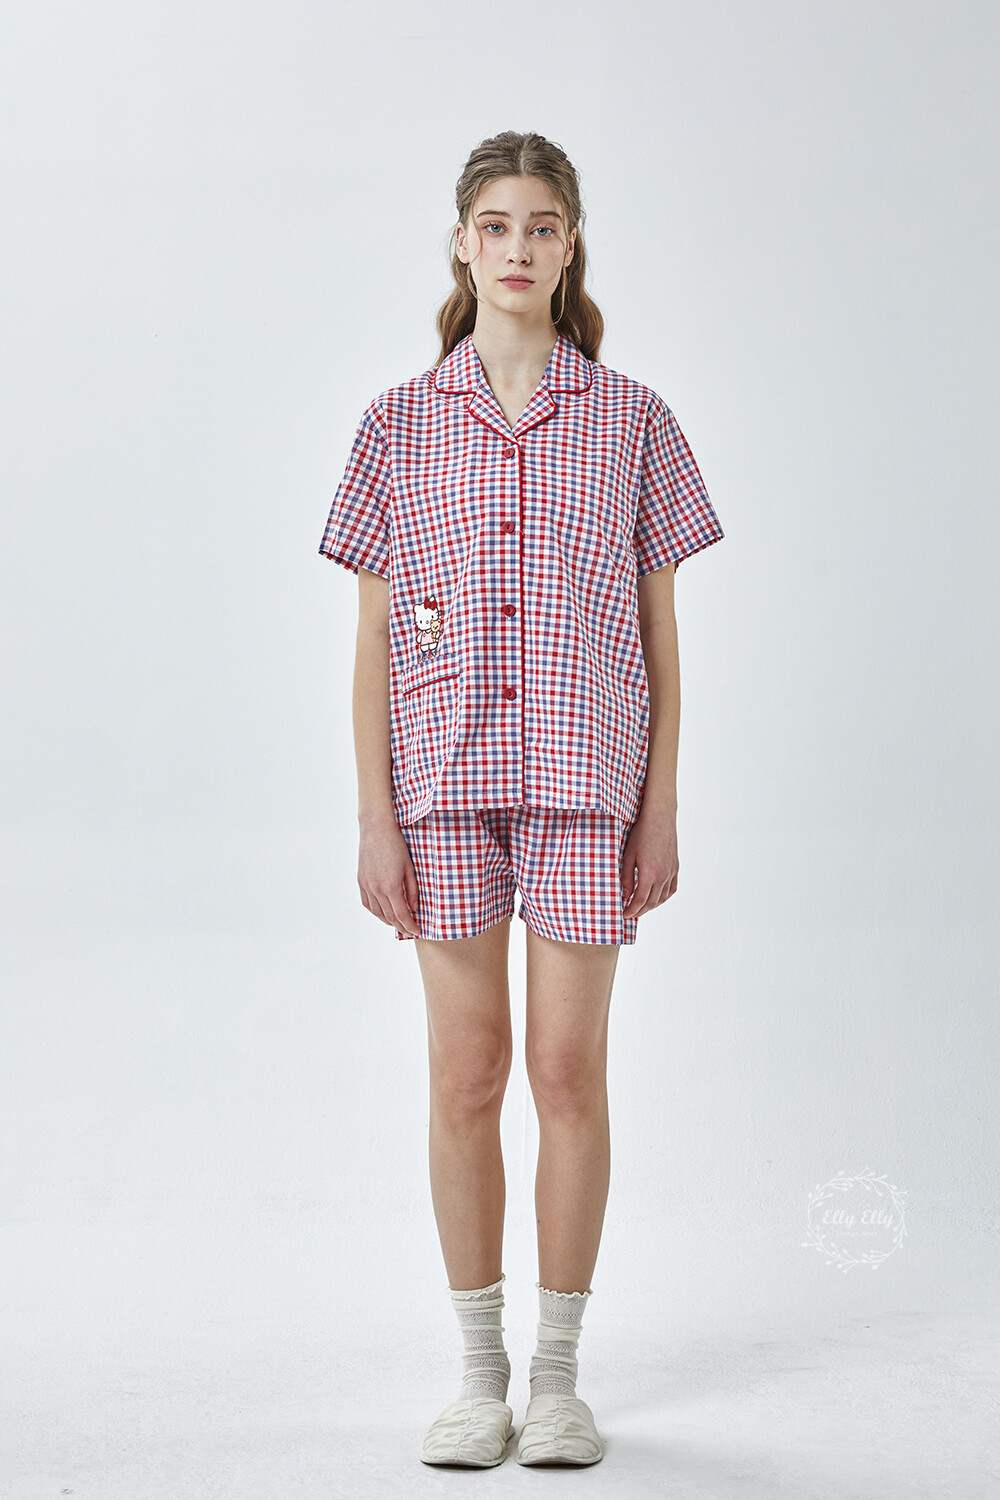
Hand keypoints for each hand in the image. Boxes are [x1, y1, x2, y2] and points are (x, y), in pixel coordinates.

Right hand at [358, 814, 420, 935]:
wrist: (376, 829)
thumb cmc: (396, 845)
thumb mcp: (409, 868)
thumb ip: (412, 890)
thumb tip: (414, 908)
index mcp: (391, 886)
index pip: (401, 914)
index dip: (410, 926)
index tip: (417, 931)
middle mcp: (376, 889)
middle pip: (389, 916)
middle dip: (401, 926)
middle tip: (410, 930)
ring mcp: (366, 886)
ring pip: (377, 912)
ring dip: (388, 921)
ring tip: (398, 924)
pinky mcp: (361, 881)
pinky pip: (367, 903)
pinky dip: (375, 912)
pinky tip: (383, 913)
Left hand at [620, 806, 678, 918]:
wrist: (659, 818)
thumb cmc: (641, 834)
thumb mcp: (628, 856)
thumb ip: (625, 877)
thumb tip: (624, 894)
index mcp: (649, 873)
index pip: (640, 900)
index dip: (631, 910)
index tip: (624, 914)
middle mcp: (663, 875)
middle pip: (652, 902)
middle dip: (640, 911)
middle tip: (630, 913)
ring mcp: (671, 872)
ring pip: (662, 898)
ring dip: (652, 906)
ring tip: (641, 907)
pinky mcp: (675, 868)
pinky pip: (671, 889)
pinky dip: (663, 897)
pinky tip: (656, 897)